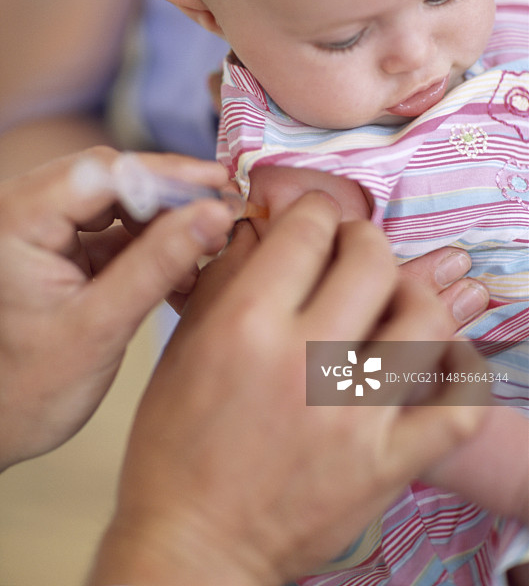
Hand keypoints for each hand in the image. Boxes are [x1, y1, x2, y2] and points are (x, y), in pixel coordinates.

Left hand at [0, 146, 234, 469]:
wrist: (0, 424)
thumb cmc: (31, 388)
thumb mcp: (102, 325)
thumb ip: (159, 265)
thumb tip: (214, 215)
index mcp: (17, 221)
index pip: (102, 173)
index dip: (167, 174)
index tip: (218, 183)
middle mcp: (23, 211)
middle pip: (111, 177)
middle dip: (170, 195)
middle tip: (222, 210)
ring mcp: (42, 227)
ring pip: (117, 198)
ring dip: (164, 219)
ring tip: (204, 246)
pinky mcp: (60, 246)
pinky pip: (114, 225)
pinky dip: (151, 241)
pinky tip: (182, 264)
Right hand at [90, 194, 486, 585]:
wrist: (196, 544)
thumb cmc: (174, 449)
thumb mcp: (182, 350)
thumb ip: (224, 280)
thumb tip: (257, 230)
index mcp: (247, 326)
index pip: (307, 231)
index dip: (316, 210)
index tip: (318, 217)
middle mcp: (306, 361)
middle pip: (372, 261)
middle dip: (364, 240)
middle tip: (355, 250)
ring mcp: (356, 415)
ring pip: (426, 320)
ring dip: (414, 294)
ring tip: (395, 300)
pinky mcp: (387, 462)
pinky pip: (457, 405)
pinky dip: (459, 374)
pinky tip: (435, 360)